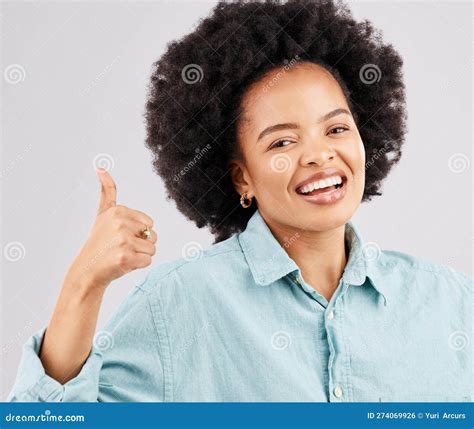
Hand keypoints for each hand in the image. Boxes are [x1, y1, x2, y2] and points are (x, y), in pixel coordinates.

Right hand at [66, 168, 156, 290]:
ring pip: (152, 248)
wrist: (87, 269)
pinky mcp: (125, 257)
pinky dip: (138, 265)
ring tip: (121, 255)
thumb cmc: (99, 241)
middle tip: (121, 247)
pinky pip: (148, 260)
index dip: (138, 232)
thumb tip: (101, 167)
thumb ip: (107, 191)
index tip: (120, 235)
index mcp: (118, 211)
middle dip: (141, 243)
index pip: (149, 223)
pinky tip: (123, 264)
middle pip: (153, 235)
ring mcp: (123, 240)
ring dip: (140, 255)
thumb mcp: (102, 213)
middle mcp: (120, 223)